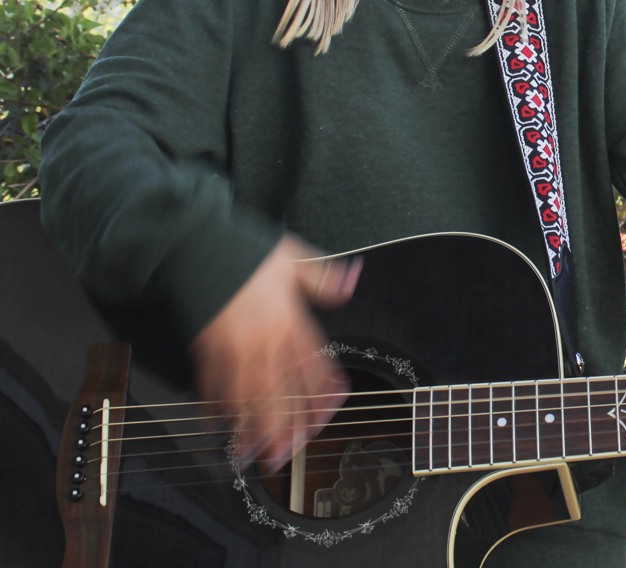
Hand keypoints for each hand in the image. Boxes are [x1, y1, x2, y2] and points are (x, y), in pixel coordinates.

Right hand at [190, 235, 360, 472]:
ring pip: (248, 393)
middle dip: (285, 424)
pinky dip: (214, 405)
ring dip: (252, 426)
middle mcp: (265, 337)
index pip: (312, 364)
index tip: (325, 416)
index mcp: (290, 319)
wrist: (200, 243)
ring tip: (254, 454)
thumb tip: (353, 279)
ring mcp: (234, 345)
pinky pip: (212, 382)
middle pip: (280, 389)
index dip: (320, 393)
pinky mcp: (206, 346)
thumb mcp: (294, 257)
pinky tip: (216, 427)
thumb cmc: (248, 252)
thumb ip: (324, 278)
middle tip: (288, 454)